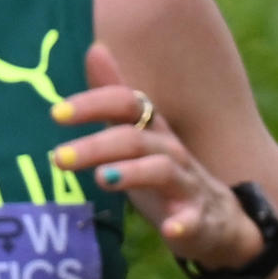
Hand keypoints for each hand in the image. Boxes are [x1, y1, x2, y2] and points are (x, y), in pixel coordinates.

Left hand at [49, 38, 258, 272]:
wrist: (220, 222)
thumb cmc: (167, 176)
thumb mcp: (139, 136)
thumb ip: (114, 99)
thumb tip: (94, 48)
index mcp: (153, 131)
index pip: (127, 104)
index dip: (94, 104)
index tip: (56, 113)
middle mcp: (171, 152)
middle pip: (135, 138)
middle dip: (96, 145)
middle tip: (57, 157)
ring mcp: (188, 186)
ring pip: (161, 171)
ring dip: (132, 174)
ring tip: (102, 179)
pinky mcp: (199, 221)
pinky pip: (194, 221)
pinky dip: (183, 223)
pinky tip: (168, 230)